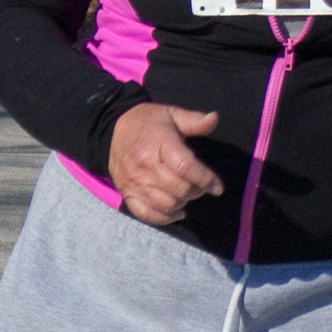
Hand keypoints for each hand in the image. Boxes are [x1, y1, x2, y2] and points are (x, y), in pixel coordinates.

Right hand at [108, 102, 223, 224]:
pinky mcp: (127, 193)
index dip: (205, 179)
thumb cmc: (149, 122)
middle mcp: (145, 164)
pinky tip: (177, 210)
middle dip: (197, 190)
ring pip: (166, 204)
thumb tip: (214, 118)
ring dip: (183, 202)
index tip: (217, 186)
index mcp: (159, 142)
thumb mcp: (172, 114)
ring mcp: (134, 181)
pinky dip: (165, 217)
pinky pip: (147, 214)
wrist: (114, 129)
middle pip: (178, 188)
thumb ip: (194, 120)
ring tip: (189, 193)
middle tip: (202, 185)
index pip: (185, 167)